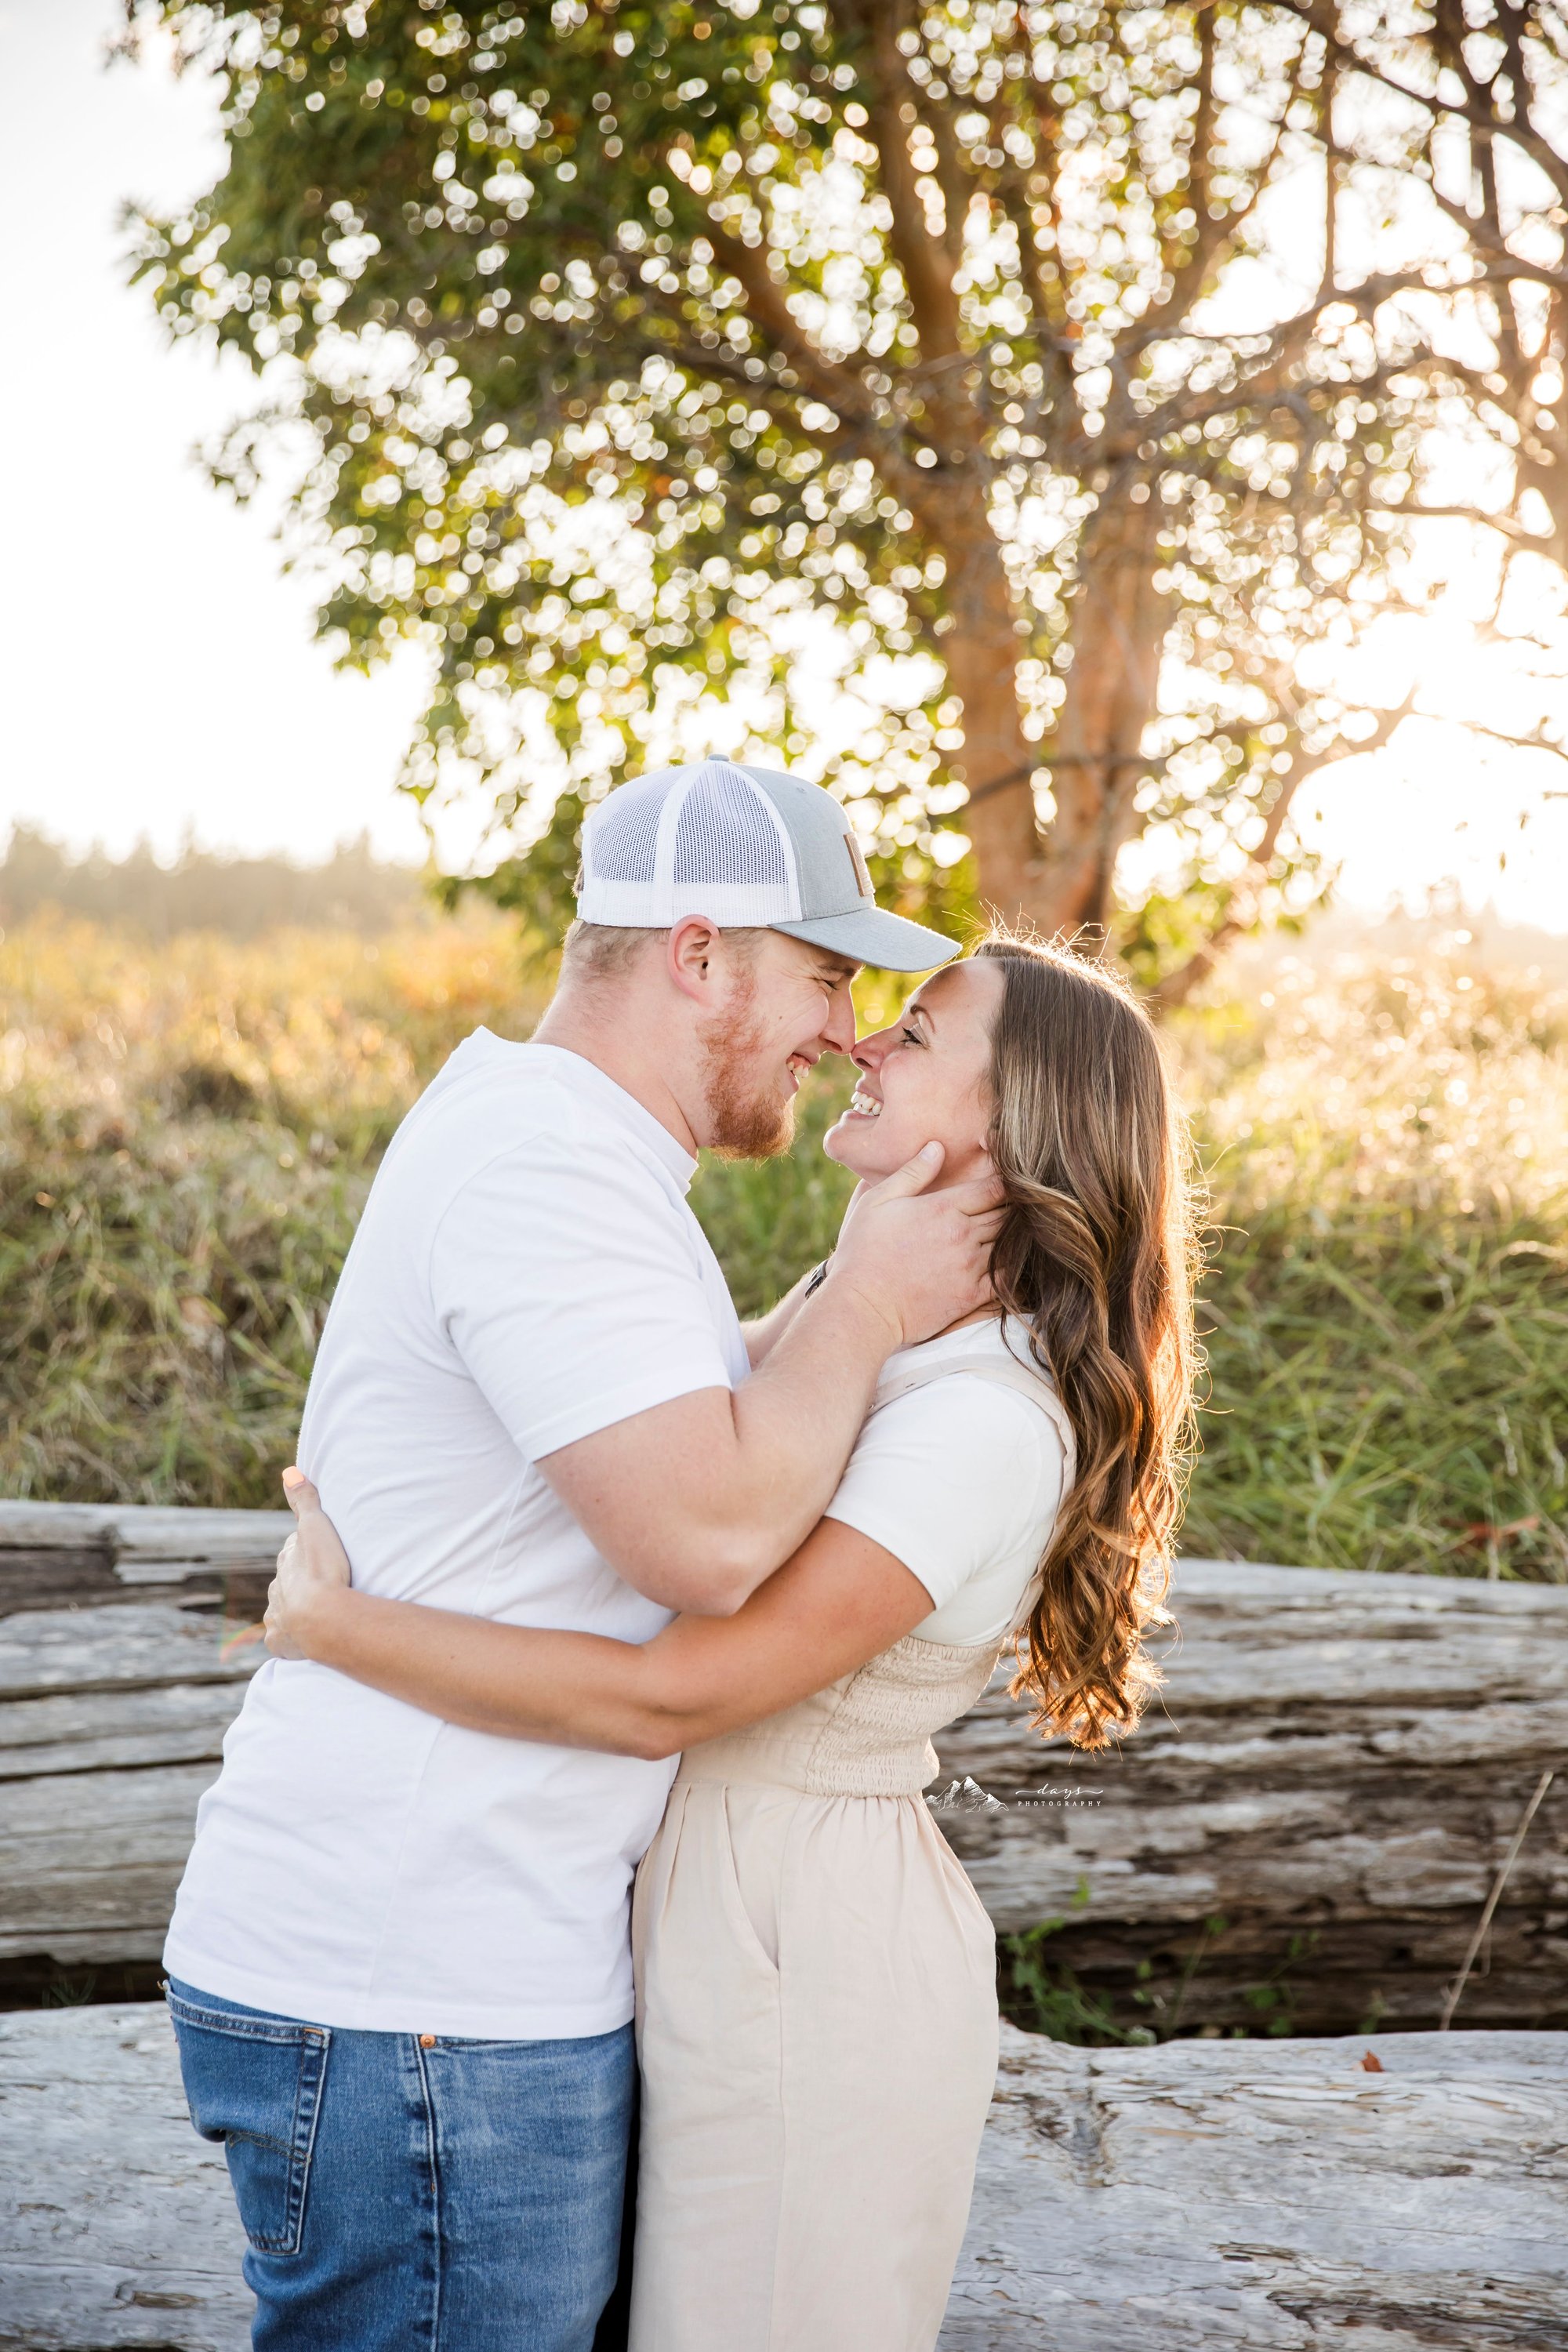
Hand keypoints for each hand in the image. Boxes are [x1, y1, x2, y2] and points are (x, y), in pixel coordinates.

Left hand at [264, 1468, 352, 1660]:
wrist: (322, 1618)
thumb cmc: (322, 1571)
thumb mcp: (315, 1527)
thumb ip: (304, 1501)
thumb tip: (289, 1470)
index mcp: (286, 1563)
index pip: (291, 1554)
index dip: (303, 1553)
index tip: (317, 1555)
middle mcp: (276, 1591)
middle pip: (285, 1584)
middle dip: (297, 1584)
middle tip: (320, 1586)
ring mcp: (276, 1618)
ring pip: (281, 1612)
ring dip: (293, 1611)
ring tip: (314, 1615)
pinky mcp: (280, 1644)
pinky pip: (282, 1640)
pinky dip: (289, 1639)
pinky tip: (300, 1640)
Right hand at [828, 1143, 1001, 1350]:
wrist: (863, 1309)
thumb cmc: (863, 1252)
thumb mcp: (878, 1202)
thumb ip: (912, 1173)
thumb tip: (937, 1147)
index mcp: (943, 1208)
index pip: (994, 1187)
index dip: (1004, 1182)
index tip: (1003, 1183)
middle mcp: (963, 1235)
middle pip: (1008, 1213)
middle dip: (1013, 1207)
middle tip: (1017, 1205)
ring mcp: (970, 1267)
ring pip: (1011, 1243)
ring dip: (1014, 1236)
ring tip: (1017, 1231)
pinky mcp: (972, 1296)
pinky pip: (1007, 1277)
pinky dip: (1014, 1267)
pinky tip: (1012, 1262)